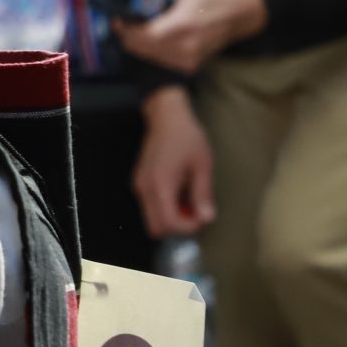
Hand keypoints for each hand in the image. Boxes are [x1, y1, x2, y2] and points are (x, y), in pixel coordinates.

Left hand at [114, 0, 266, 75]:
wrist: (241, 13)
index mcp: (185, 24)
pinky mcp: (190, 66)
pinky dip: (152, 49)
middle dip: (129, 35)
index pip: (146, 36)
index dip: (128, 30)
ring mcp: (189, 59)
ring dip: (139, 43)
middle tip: (124, 21)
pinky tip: (154, 34)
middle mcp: (186, 47)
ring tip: (138, 26)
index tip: (118, 19)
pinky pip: (161, 60)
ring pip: (150, 56)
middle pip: (143, 48)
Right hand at [134, 86, 215, 237]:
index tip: (201, 219)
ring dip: (171, 218)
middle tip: (195, 213)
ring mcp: (140, 186)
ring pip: (151, 219)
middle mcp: (145, 188)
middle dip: (177, 227)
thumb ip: (203, 195)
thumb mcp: (202, 166)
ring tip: (189, 201)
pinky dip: (165, 208)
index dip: (187, 228)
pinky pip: (150, 206)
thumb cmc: (186, 137)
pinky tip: (179, 193)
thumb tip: (207, 218)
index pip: (168, 223)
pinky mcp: (140, 182)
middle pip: (155, 227)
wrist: (167, 118)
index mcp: (161, 184)